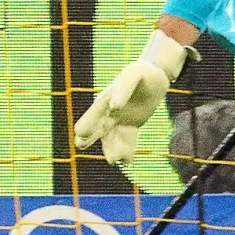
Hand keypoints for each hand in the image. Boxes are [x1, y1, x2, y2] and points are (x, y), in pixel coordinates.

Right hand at [74, 30, 197, 165]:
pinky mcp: (131, 127)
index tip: (79, 132)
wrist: (155, 78)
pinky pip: (127, 142)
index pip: (95, 111)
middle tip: (80, 144)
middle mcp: (109, 111)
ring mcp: (118, 121)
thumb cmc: (143, 73)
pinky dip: (127, 152)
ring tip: (114, 160)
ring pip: (112, 138)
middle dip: (89, 137)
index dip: (87, 121)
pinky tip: (128, 162)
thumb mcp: (135, 75)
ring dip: (112, 149)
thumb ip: (123, 89)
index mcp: (107, 97)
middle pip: (97, 127)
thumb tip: (113, 108)